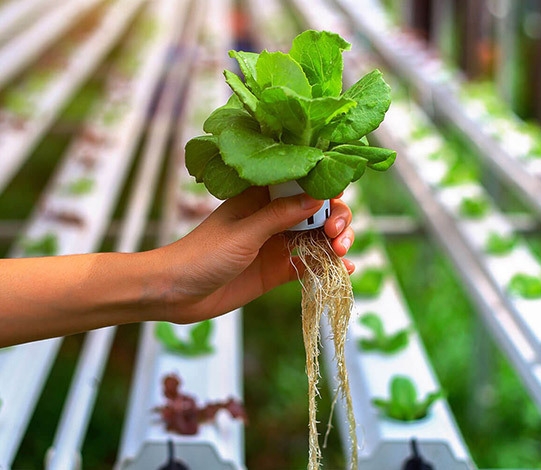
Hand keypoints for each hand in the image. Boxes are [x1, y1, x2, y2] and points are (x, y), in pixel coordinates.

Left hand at [150, 186, 354, 322]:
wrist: (177, 293)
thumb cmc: (203, 254)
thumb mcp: (244, 232)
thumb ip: (280, 216)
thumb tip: (318, 197)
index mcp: (261, 198)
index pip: (301, 183)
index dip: (323, 187)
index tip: (337, 197)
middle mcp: (273, 218)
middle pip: (316, 212)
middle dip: (334, 219)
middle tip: (336, 235)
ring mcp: (276, 245)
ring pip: (317, 238)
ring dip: (335, 243)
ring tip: (342, 253)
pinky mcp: (277, 271)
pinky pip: (308, 266)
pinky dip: (327, 267)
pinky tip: (344, 271)